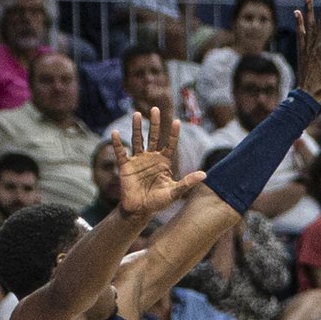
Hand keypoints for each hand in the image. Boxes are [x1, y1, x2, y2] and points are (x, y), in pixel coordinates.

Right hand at [116, 107, 207, 224]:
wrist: (140, 210)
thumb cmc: (158, 201)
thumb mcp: (174, 192)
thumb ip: (187, 182)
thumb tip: (204, 175)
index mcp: (164, 161)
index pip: (170, 144)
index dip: (173, 134)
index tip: (177, 121)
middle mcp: (151, 157)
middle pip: (154, 136)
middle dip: (155, 123)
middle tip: (155, 109)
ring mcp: (138, 160)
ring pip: (138, 140)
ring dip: (137, 127)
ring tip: (136, 114)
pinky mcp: (126, 166)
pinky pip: (121, 152)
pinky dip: (118, 143)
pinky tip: (115, 133)